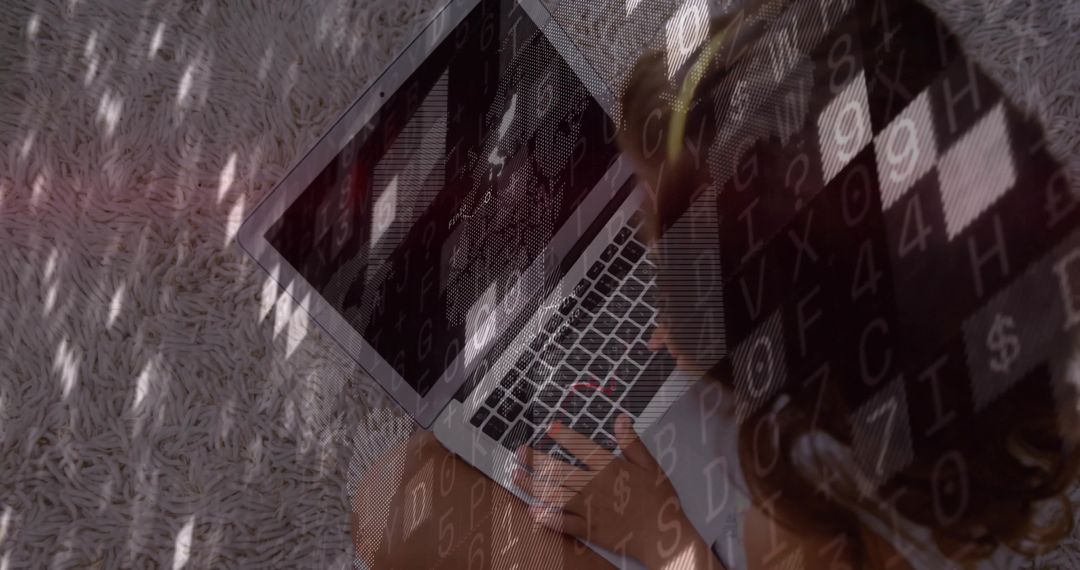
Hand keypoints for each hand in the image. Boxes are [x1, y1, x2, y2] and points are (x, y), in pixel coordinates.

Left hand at [512, 414, 715, 568]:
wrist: (662, 536)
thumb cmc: (658, 501)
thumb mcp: (650, 467)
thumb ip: (632, 443)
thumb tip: (621, 420)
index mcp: (610, 468)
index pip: (582, 447)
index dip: (564, 436)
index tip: (550, 428)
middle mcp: (594, 486)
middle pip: (558, 470)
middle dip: (536, 459)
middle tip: (520, 452)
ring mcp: (589, 508)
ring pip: (554, 494)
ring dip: (532, 484)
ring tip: (516, 476)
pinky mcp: (588, 529)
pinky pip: (562, 522)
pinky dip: (546, 517)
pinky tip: (532, 510)